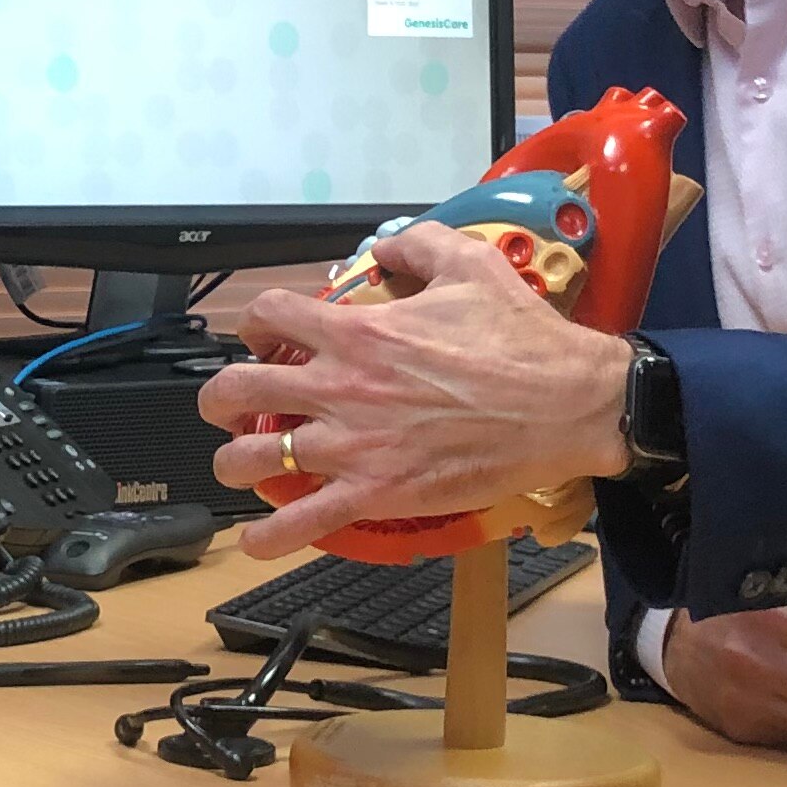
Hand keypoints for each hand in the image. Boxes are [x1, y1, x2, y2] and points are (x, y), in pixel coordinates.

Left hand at [197, 221, 634, 558]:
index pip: (267, 314)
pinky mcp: (378, 493)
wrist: (566, 404)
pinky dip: (270, 536)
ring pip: (252, 457)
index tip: (261, 336)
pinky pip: (304, 522)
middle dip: (220, 397)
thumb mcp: (471, 265)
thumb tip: (385, 246)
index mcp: (359, 332)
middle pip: (238, 389)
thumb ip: (417, 246)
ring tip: (238, 463)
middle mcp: (342, 387)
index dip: (253, 323)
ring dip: (233, 461)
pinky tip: (256, 540)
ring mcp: (354, 445)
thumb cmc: (523, 340)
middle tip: (229, 403)